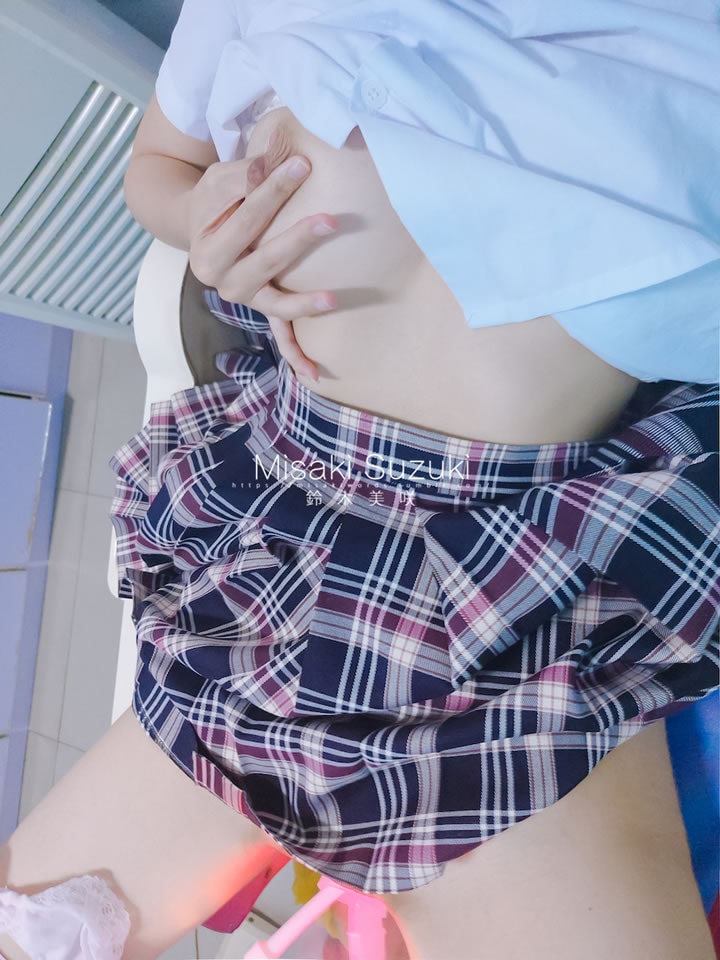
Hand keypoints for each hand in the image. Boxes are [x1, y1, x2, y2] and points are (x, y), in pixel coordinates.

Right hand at [186, 150, 336, 379]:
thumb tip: (264, 166)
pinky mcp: (264, 307)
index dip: (273, 191)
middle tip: (330, 220)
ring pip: (276, 304)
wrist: (200, 227)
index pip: (245, 219)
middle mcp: (222, 282)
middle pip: (264, 261)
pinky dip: (296, 355)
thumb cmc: (214, 202)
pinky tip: (315, 374)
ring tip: (333, 299)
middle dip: (297, 240)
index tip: (303, 166)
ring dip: (304, 303)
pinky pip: (280, 335)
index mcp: (206, 252)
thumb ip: (241, 176)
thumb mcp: (216, 182)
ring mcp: (246, 299)